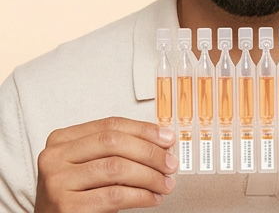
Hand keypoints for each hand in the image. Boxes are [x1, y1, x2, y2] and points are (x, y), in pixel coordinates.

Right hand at [34, 118, 176, 211]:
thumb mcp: (88, 165)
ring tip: (165, 183)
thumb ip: (116, 149)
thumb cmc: (74, 194)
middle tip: (170, 163)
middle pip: (115, 143)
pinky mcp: (66, 207)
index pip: (111, 125)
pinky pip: (114, 195)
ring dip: (150, 176)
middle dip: (150, 152)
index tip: (167, 138)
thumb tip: (161, 141)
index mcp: (61, 140)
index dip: (144, 129)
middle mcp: (55, 158)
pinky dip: (140, 196)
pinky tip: (151, 198)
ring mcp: (57, 183)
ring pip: (117, 168)